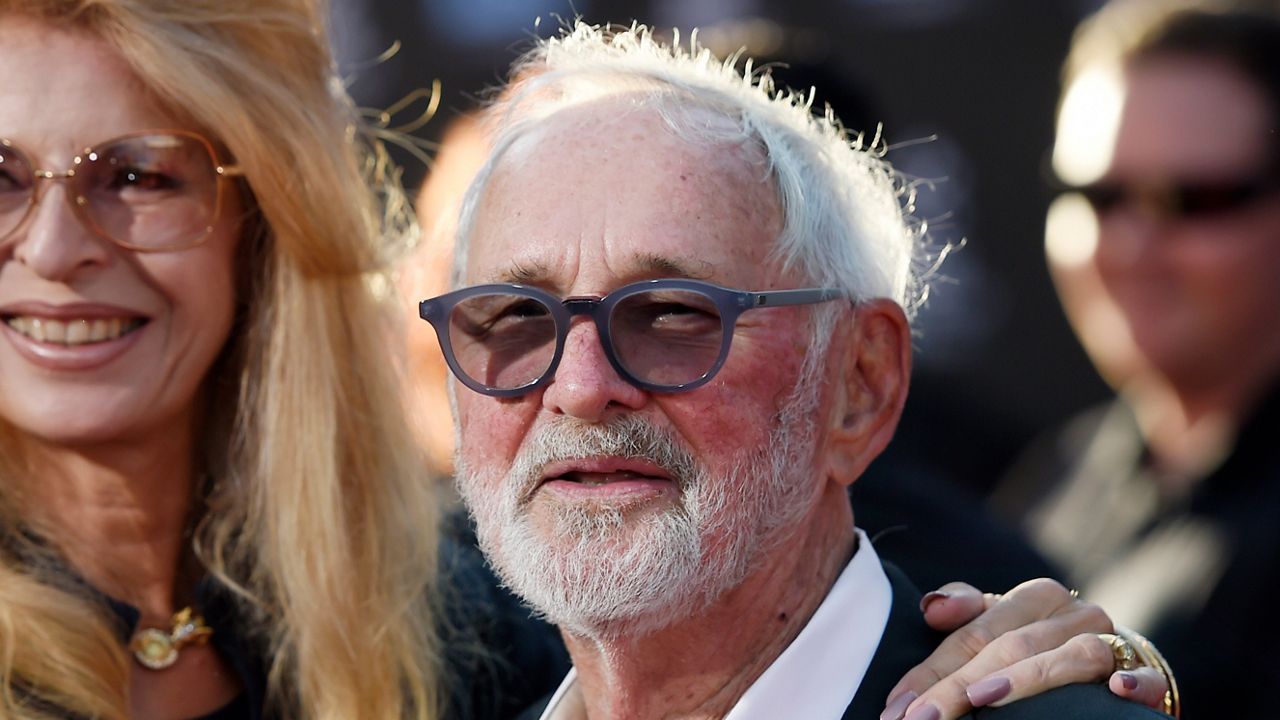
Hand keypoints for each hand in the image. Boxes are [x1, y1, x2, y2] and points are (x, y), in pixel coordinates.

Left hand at [879, 579, 1170, 719]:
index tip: (896, 709)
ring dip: (1026, 678)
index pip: (973, 634)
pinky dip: (1133, 683)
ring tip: (982, 699)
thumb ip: (964, 613)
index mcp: (1035, 597)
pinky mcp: (1147, 673)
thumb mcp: (1001, 626)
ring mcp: (1113, 642)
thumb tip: (931, 607)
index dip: (931, 672)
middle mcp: (1075, 613)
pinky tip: (1115, 692)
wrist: (1122, 664)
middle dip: (958, 686)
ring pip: (1068, 657)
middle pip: (1009, 647)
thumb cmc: (1044, 647)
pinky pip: (1144, 676)